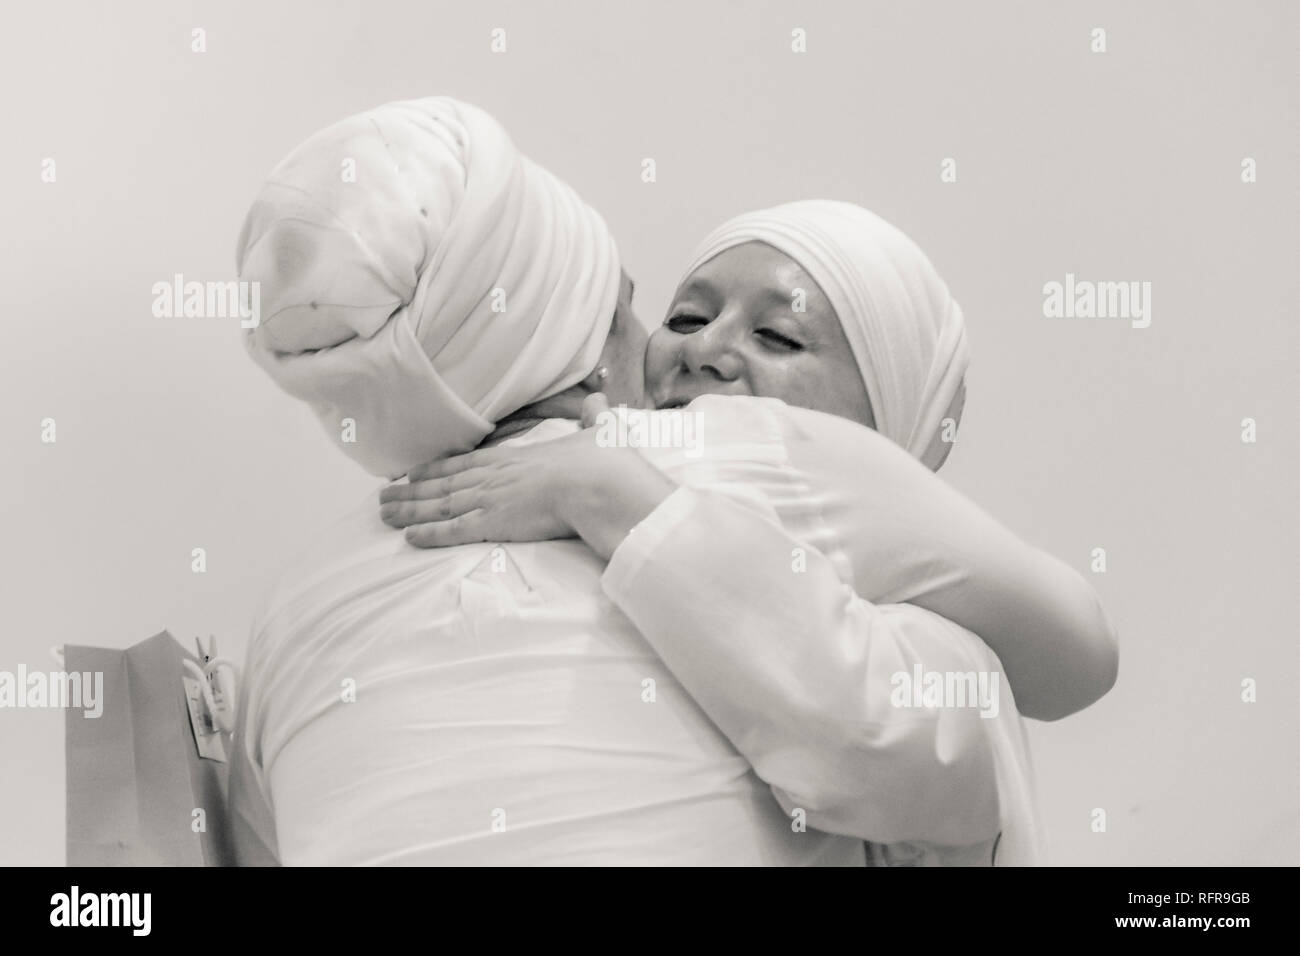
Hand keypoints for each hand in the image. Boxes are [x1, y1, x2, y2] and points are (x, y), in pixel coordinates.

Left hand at [379, 393, 676, 556]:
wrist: (599, 482)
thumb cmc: (601, 461)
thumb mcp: (597, 432)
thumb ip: (593, 418)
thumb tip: (600, 399)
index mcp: (514, 458)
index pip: (466, 463)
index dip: (437, 469)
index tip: (415, 473)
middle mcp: (494, 477)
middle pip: (443, 484)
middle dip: (411, 491)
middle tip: (383, 495)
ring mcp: (491, 499)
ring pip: (439, 506)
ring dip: (409, 510)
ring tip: (383, 513)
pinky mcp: (494, 523)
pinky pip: (454, 530)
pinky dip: (430, 532)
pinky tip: (409, 536)